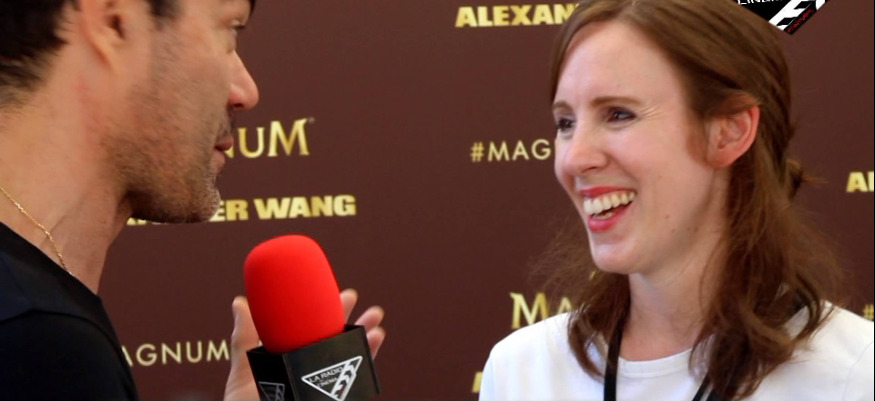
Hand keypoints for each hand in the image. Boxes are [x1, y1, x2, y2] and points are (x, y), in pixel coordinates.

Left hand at [223, 290, 385, 400]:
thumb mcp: (244, 372)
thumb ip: (245, 339)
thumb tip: (240, 302)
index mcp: (290, 359)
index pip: (311, 330)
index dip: (324, 309)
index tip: (333, 292)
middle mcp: (309, 369)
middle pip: (334, 339)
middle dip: (348, 316)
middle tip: (351, 295)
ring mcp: (324, 383)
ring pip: (349, 356)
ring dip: (364, 334)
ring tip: (374, 316)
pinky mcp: (336, 394)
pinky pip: (356, 378)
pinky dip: (369, 358)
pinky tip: (374, 340)